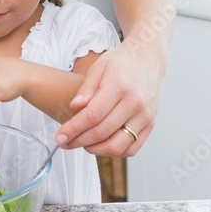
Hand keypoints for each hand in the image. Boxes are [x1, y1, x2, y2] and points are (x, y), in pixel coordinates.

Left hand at [56, 38, 161, 155]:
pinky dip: (114, 152)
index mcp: (119, 87)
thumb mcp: (98, 68)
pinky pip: (132, 148)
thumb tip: (74, 107)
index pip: (92, 116)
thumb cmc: (121, 63)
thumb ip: (85, 89)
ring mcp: (144, 116)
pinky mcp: (150, 124)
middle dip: (79, 141)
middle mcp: (134, 104)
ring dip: (96, 150)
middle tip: (66, 142)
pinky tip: (101, 145)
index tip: (60, 137)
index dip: (73, 129)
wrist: (147, 59)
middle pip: (102, 132)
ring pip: (117, 146)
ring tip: (83, 144)